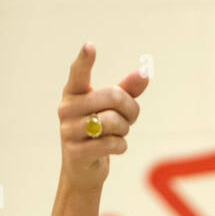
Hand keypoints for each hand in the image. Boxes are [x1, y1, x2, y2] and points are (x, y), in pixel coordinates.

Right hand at [58, 43, 150, 190]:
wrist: (83, 169)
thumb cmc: (100, 132)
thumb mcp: (112, 110)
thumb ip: (127, 91)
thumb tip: (146, 73)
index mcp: (73, 92)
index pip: (78, 73)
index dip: (84, 60)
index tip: (90, 46)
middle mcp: (67, 108)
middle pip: (112, 97)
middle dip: (131, 108)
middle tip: (131, 117)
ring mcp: (69, 130)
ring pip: (113, 122)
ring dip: (125, 129)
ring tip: (120, 133)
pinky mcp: (76, 152)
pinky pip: (111, 143)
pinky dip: (121, 146)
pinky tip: (115, 147)